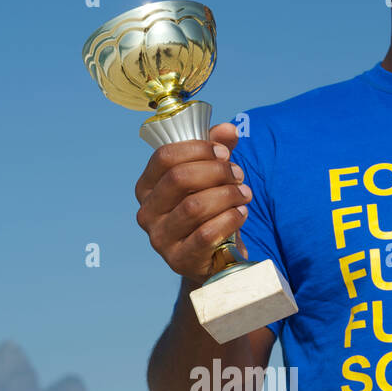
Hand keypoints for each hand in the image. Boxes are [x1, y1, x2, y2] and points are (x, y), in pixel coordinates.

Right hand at [134, 122, 251, 283]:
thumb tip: (229, 130)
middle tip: (238, 175)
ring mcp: (160, 239)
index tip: (224, 153)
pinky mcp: (179, 260)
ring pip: (194, 206)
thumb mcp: (211, 178)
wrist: (215, 257)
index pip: (164, 157)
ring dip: (227, 195)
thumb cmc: (209, 212)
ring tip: (244, 194)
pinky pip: (206, 234)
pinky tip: (241, 213)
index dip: (198, 149)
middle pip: (179, 178)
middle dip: (216, 172)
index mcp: (147, 187)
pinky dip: (229, 219)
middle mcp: (147, 213)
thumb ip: (217, 149)